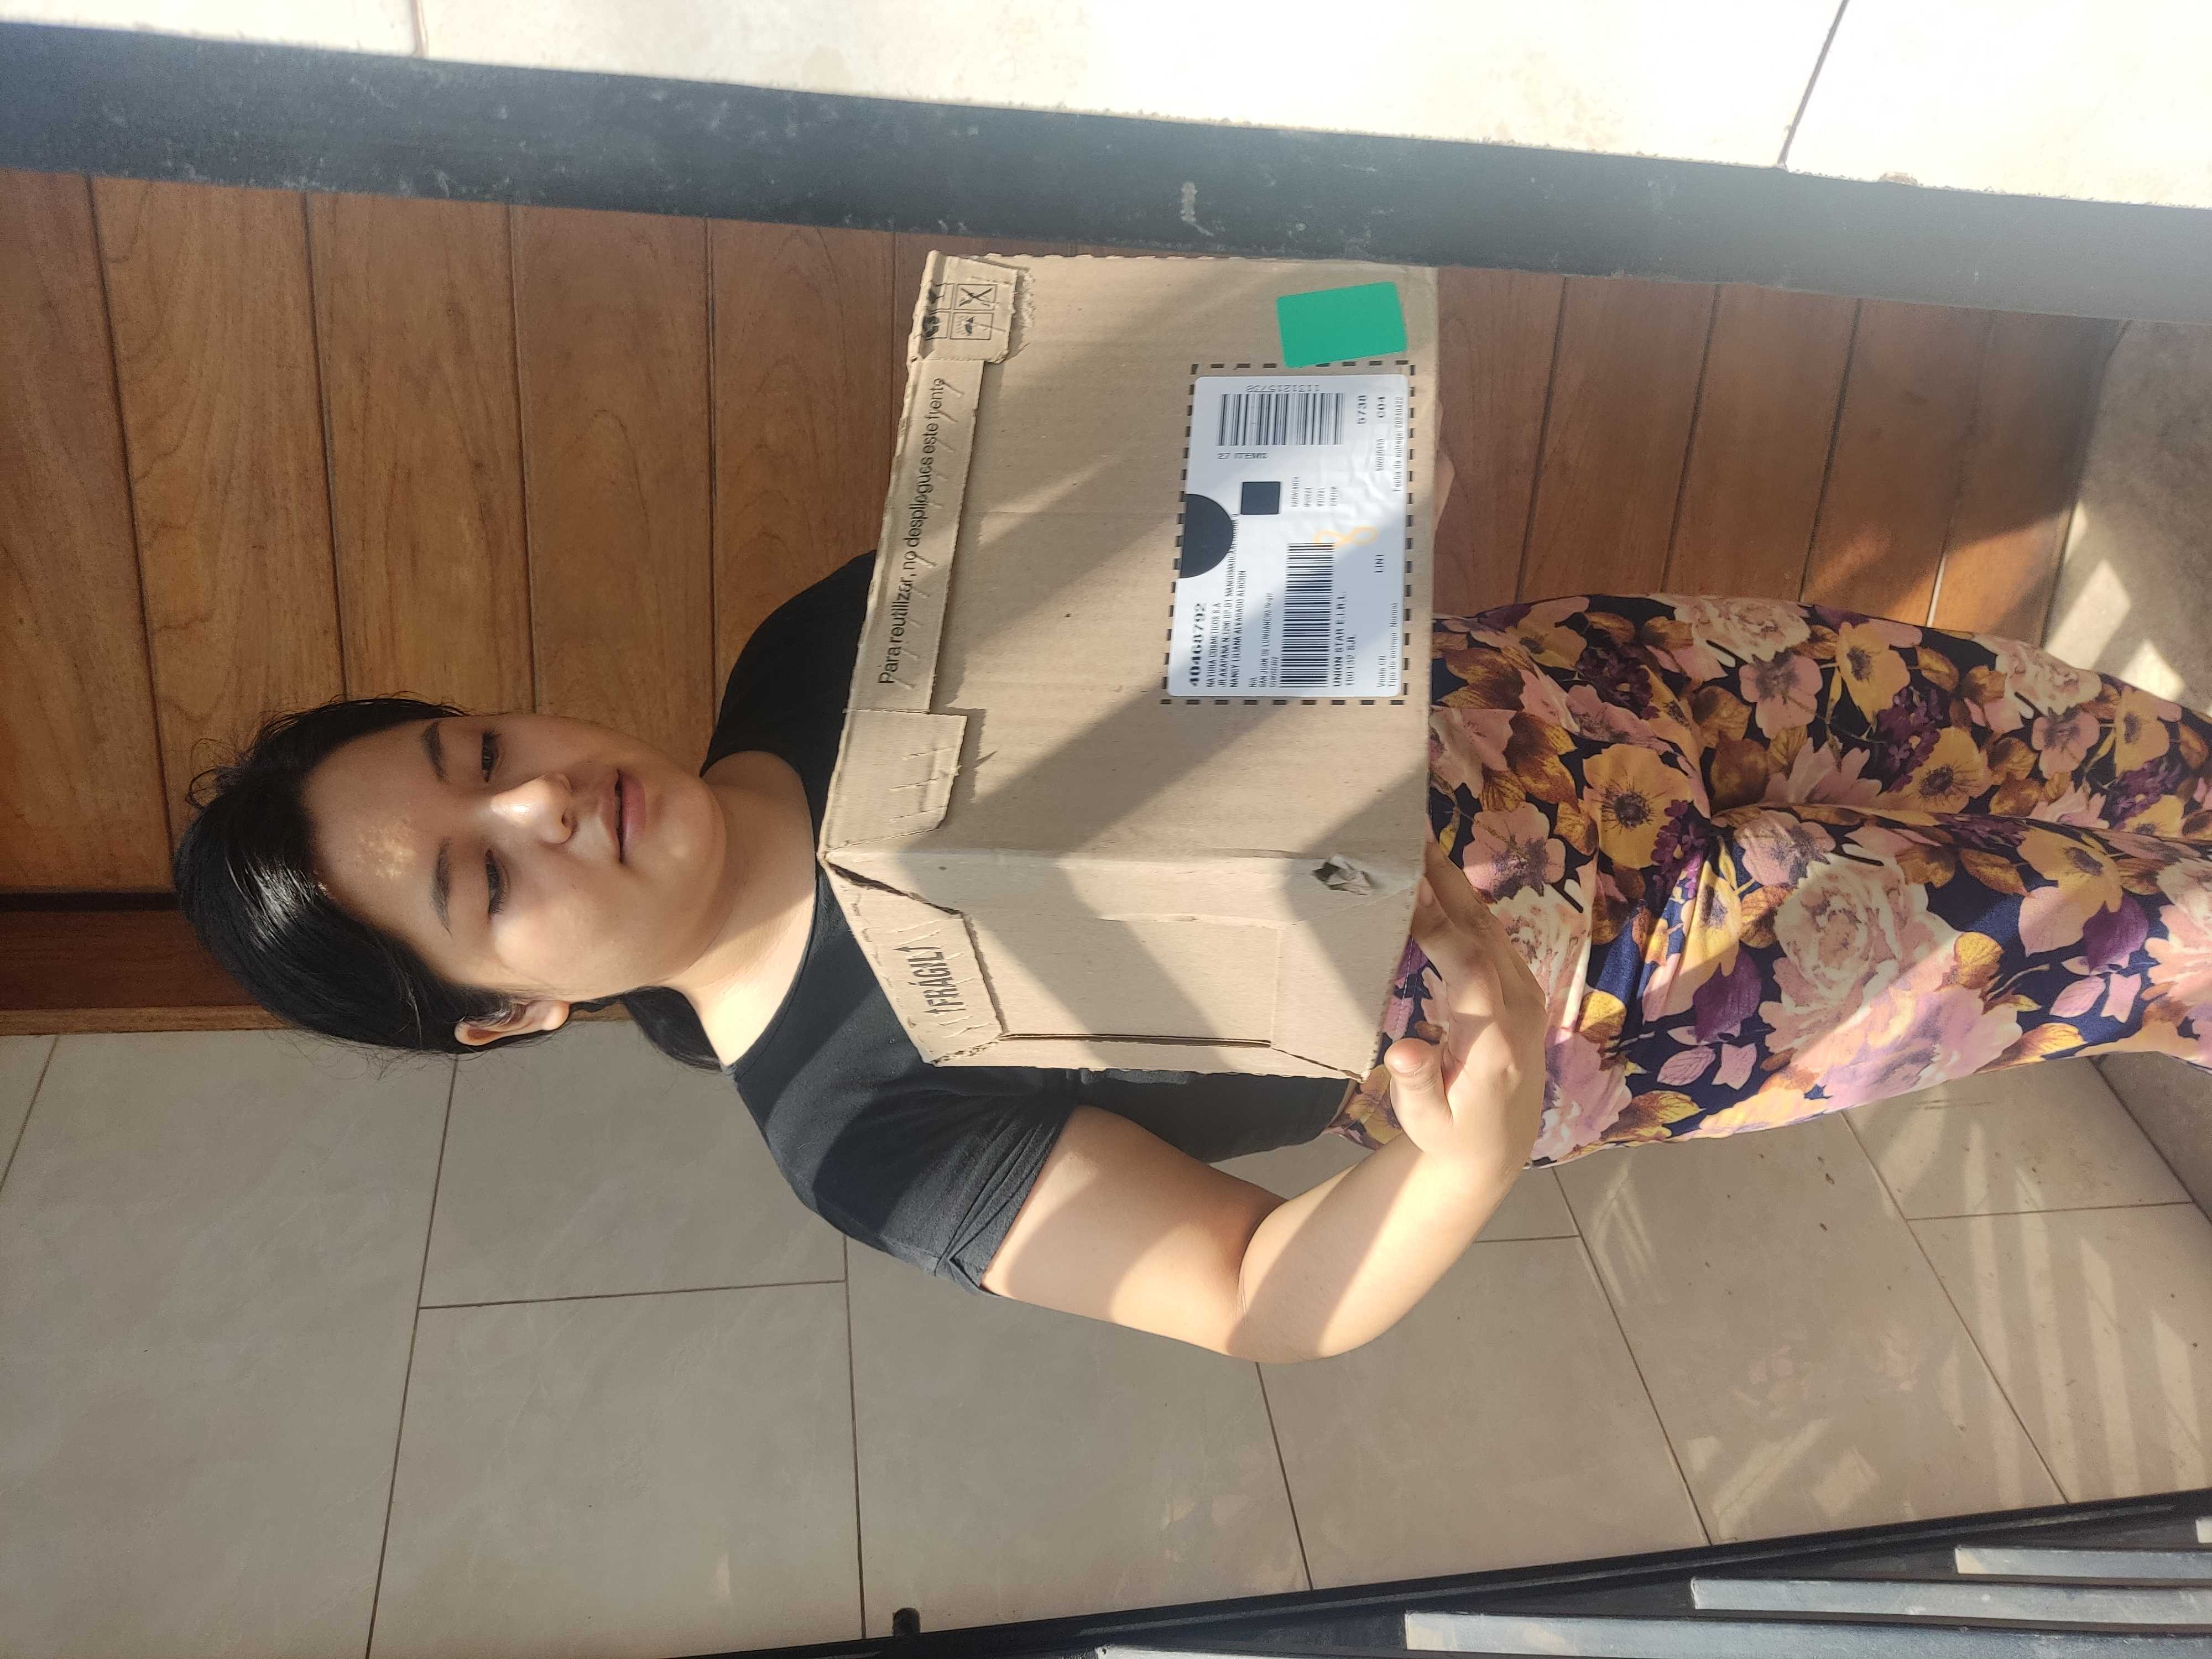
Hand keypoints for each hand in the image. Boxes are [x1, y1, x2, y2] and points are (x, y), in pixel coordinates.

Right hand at [1381, 840, 1545, 1177]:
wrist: (1499, 1146)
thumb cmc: (1451, 1132)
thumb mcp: (1426, 1122)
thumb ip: (1418, 1084)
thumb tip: (1405, 1049)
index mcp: (1494, 1044)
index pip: (1471, 969)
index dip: (1439, 928)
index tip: (1404, 891)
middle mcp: (1520, 1011)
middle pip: (1486, 934)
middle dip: (1448, 886)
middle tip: (1411, 840)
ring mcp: (1528, 997)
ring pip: (1493, 929)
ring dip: (1456, 887)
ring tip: (1420, 846)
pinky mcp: (1524, 990)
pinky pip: (1495, 938)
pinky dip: (1466, 906)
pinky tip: (1440, 881)